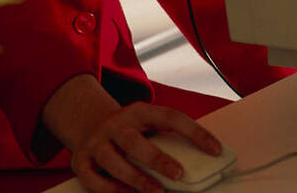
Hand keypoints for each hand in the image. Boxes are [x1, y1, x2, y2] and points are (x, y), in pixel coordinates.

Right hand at [72, 101, 222, 192]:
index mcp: (138, 111)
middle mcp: (115, 124)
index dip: (194, 132)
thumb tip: (202, 162)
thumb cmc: (130, 131)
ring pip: (112, 160)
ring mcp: (96, 142)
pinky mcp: (81, 160)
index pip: (169, 116)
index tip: (215, 150)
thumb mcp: (146, 125)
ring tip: (156, 191)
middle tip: (178, 174)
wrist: (89, 122)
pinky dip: (110, 189)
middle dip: (155, 158)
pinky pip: (93, 178)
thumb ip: (166, 139)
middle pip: (133, 139)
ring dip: (135, 178)